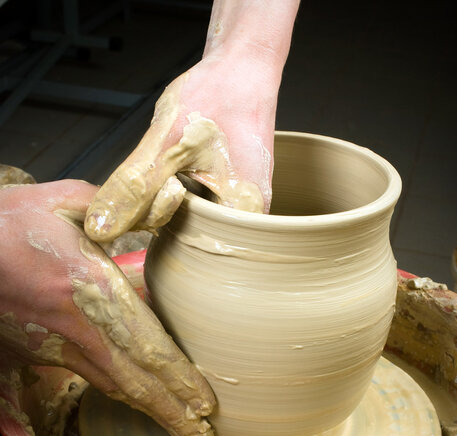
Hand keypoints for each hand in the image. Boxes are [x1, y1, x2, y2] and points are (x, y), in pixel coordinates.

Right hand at [0, 180, 214, 435]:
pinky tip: (137, 401)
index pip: (146, 345)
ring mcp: (54, 347)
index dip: (179, 379)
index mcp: (89, 288)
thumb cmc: (6, 224)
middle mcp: (76, 328)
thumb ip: (121, 207)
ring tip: (180, 431)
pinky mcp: (39, 354)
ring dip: (150, 411)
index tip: (206, 405)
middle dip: (171, 413)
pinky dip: (119, 392)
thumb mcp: (62, 201)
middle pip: (134, 382)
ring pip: (112, 387)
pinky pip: (89, 377)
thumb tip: (172, 202)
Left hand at [84, 51, 279, 242]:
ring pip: (189, 217)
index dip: (159, 210)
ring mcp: (242, 204)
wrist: (243, 65)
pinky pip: (197, 202)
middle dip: (164, 202)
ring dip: (171, 192)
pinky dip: (181, 184)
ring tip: (183, 157)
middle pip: (188, 234)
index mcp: (244, 214)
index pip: (184, 241)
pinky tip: (184, 160)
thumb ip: (133, 188)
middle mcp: (248, 217)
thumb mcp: (166, 142)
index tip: (168, 170)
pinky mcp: (232, 191)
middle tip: (172, 161)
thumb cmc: (216, 95)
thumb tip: (101, 228)